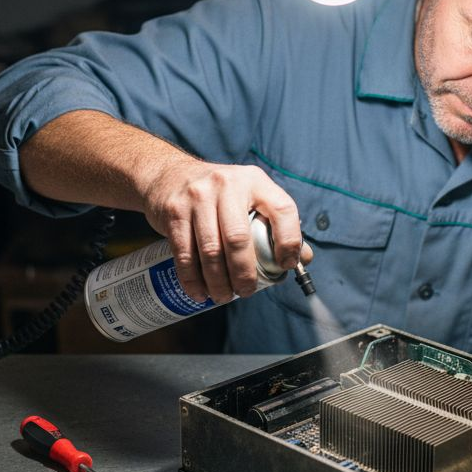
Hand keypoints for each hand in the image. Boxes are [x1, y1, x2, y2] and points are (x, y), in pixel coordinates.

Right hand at [139, 157, 311, 303]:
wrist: (168, 175)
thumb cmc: (218, 194)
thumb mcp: (250, 196)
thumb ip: (275, 224)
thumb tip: (302, 258)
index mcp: (255, 181)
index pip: (282, 210)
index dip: (289, 242)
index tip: (285, 266)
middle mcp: (227, 184)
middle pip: (239, 238)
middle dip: (244, 274)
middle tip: (246, 292)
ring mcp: (198, 196)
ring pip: (211, 250)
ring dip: (218, 282)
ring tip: (223, 296)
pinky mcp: (174, 211)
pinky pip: (184, 253)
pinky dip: (192, 279)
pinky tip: (200, 292)